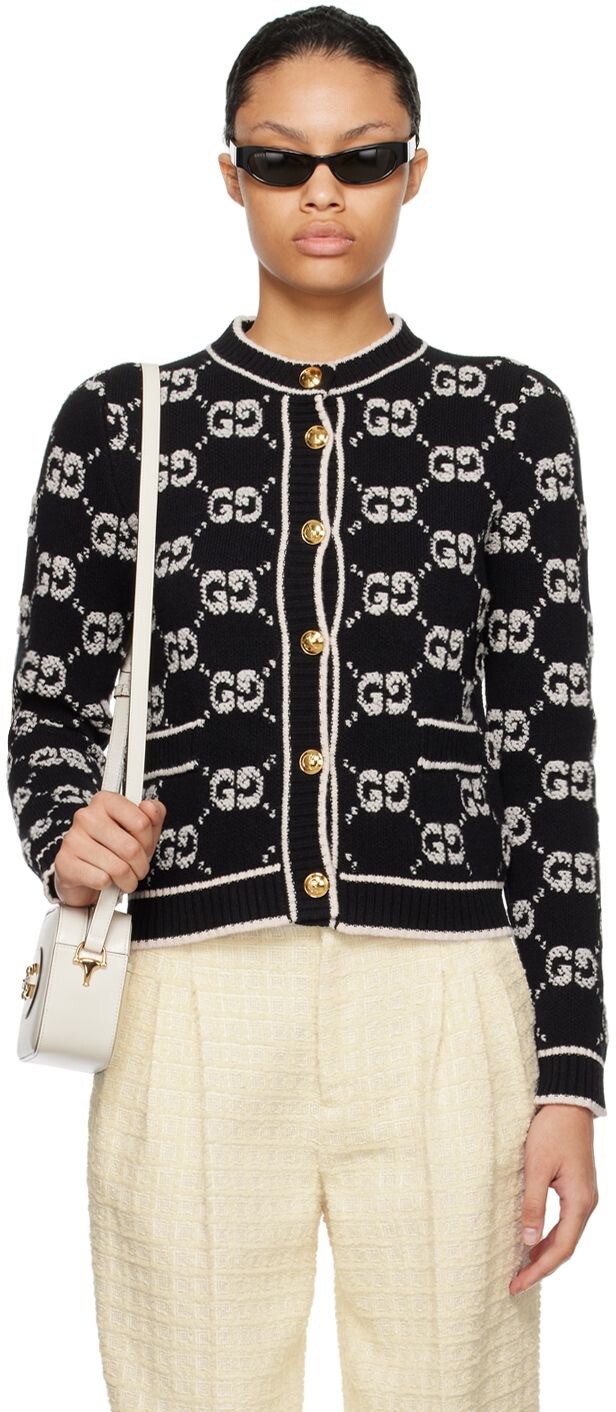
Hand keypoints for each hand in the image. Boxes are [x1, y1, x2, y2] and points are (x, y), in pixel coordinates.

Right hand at [53, 790, 166, 905]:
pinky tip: (105, 881)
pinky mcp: (64, 863)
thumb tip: (150, 808)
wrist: (84, 875)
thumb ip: (152, 816)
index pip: (141, 822)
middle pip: (131, 848)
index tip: (144, 847)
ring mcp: (73, 839)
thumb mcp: (139, 831)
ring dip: (127, 879)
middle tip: (137, 868)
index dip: (148, 841)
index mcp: (105, 801)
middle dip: (140, 865)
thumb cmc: (113, 849)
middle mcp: (86, 816)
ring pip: (118, 867)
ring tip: (124, 878)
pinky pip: (101, 880)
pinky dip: (108, 886)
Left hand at [509, 1103, 598, 1294]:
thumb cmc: (552, 1130)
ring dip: (544, 1253)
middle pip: (565, 1246)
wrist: (568, 1102)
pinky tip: (532, 1240)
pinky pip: (564, 1221)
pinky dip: (548, 1236)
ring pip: (565, 1235)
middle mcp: (586, 1203)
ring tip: (520, 1268)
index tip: (517, 1284)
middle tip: (515, 1283)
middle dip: (540, 1267)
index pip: (560, 1249)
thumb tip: (527, 1241)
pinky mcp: (575, 1187)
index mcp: (579, 1202)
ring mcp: (583, 1195)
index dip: (539, 1270)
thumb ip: (533, 1205)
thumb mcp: (536, 1167)